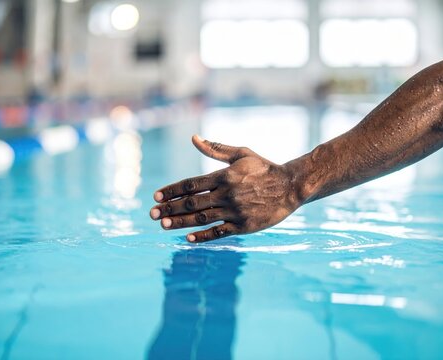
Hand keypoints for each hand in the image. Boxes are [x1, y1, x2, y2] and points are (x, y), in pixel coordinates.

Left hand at [150, 135, 300, 242]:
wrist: (290, 187)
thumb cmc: (264, 168)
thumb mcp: (241, 154)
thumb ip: (215, 149)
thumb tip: (193, 139)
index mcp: (224, 176)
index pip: (190, 184)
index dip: (171, 190)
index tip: (156, 196)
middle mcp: (227, 194)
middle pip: (191, 203)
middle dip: (169, 208)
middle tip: (152, 214)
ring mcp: (235, 211)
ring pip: (202, 218)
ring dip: (180, 222)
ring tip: (163, 225)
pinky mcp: (243, 226)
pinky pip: (218, 232)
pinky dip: (202, 236)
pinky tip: (187, 238)